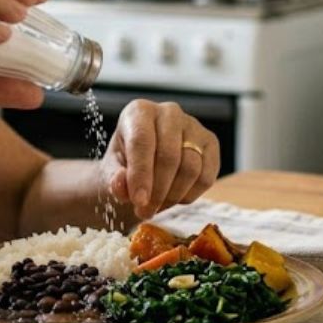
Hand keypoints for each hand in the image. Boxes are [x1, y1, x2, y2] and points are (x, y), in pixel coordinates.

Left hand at [100, 99, 220, 219]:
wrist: (143, 163)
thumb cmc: (125, 163)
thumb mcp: (112, 171)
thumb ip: (114, 179)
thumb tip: (121, 186)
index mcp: (139, 112)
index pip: (142, 141)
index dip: (140, 174)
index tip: (138, 201)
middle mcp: (169, 112)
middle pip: (169, 156)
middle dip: (157, 191)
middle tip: (145, 211)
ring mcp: (193, 126)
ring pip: (190, 168)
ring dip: (173, 195)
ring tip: (157, 205)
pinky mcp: (210, 143)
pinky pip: (206, 177)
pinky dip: (189, 195)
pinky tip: (173, 197)